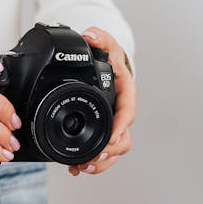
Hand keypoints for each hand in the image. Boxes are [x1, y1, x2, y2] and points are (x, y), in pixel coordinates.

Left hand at [72, 27, 135, 176]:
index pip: (127, 114)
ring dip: (100, 163)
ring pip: (112, 151)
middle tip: (93, 159)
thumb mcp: (107, 46)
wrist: (109, 69)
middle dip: (109, 152)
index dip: (120, 126)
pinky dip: (90, 162)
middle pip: (122, 140)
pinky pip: (101, 153)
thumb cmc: (111, 60)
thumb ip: (100, 39)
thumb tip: (91, 35)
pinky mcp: (102, 134)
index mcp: (125, 96)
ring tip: (83, 167)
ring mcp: (113, 127)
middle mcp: (121, 115)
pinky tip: (75, 168)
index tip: (112, 136)